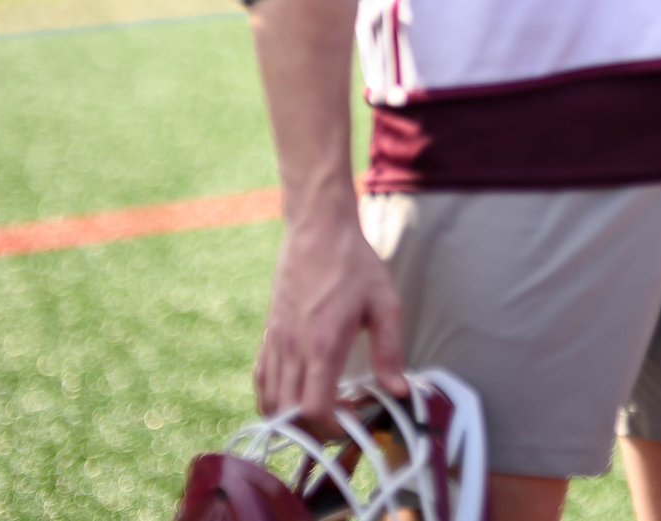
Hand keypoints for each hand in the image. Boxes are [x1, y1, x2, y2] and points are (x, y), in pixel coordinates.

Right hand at [256, 210, 404, 428]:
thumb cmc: (355, 265)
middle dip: (312, 428)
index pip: (313, 408)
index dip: (331, 427)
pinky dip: (274, 396)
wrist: (317, 231)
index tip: (352, 421)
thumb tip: (399, 390)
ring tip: (320, 409)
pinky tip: (297, 390)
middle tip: (338, 420)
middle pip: (287, 413)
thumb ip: (390, 351)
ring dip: (291, 416)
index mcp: (322, 344)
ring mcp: (275, 342)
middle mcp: (292, 349)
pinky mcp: (268, 335)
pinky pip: (262, 379)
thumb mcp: (385, 304)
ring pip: (269, 401)